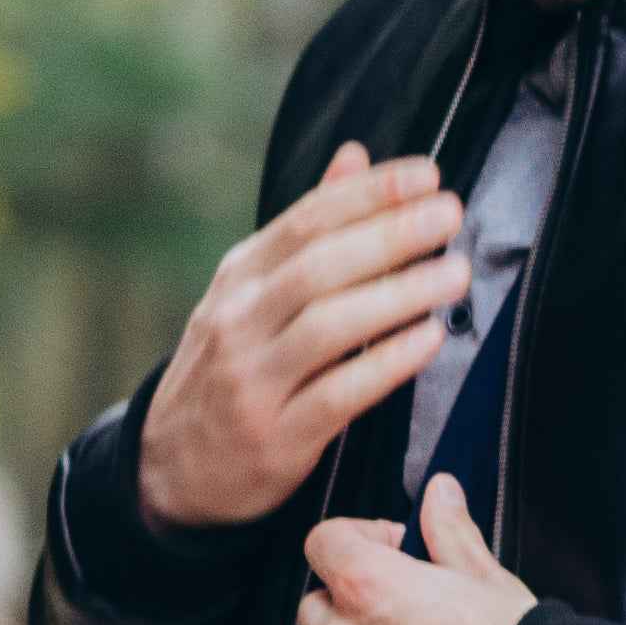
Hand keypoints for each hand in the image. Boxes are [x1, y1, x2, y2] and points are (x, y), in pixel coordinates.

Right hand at [138, 139, 469, 532]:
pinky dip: (387, 364)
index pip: (306, 221)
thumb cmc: (232, 367)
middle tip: (449, 216)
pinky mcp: (276, 438)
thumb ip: (308, 228)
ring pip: (329, 326)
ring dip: (399, 295)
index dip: (369, 194)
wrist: (171, 468)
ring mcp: (253, 381)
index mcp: (239, 277)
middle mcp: (238, 321)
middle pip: (318, 266)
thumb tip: (355, 156)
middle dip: (390, 235)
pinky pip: (338, 394)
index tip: (427, 175)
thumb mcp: (252, 292)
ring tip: (454, 274)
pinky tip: (429, 340)